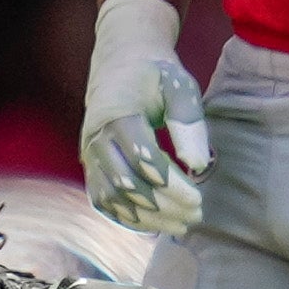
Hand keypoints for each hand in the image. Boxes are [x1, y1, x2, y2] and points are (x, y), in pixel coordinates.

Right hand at [83, 0, 212, 239]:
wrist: (121, 63)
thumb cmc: (155, 75)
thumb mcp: (179, 86)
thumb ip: (188, 123)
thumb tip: (199, 165)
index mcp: (116, 114)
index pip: (142, 159)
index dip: (170, 183)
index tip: (199, 196)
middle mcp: (96, 138)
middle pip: (127, 183)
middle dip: (164, 204)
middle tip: (197, 213)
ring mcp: (89, 155)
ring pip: (114, 197)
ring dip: (148, 217)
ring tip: (182, 224)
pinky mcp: (91, 167)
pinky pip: (104, 201)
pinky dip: (129, 217)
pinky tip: (157, 224)